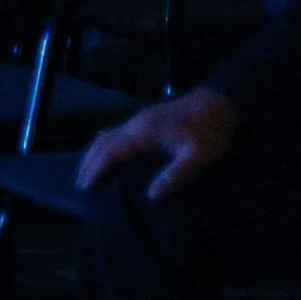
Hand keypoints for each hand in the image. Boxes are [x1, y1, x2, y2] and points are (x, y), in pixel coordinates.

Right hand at [76, 88, 238, 199]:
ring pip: (106, 135)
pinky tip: (110, 156)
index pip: (110, 151)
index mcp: (143, 133)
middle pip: (102, 142)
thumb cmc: (209, 131)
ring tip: (89, 172)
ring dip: (94, 154)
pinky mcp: (146, 119)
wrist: (219, 103)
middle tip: (81, 184)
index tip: (86, 187)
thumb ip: (174, 176)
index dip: (96, 169)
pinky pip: (116, 133)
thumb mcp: (197, 157)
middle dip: (89, 162)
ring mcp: (139, 119)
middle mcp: (135, 124)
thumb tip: (150, 196)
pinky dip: (105, 147)